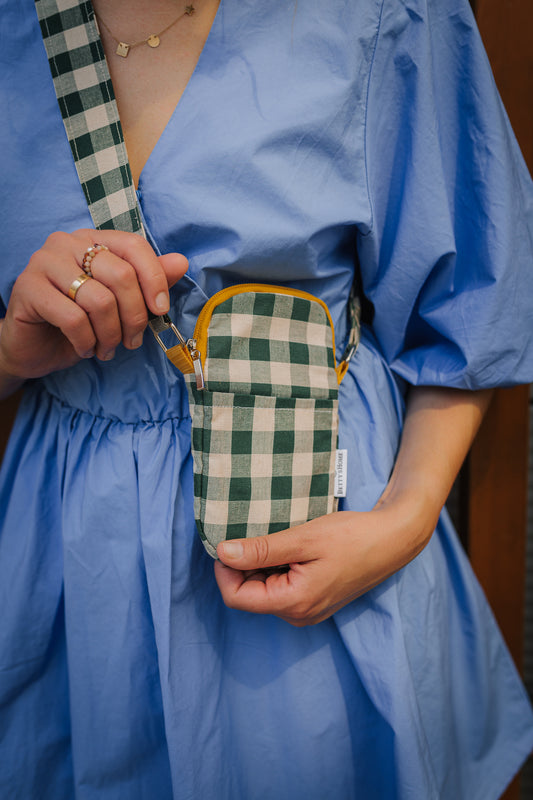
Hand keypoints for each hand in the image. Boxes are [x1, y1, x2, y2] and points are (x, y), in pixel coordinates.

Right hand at [0, 229, 187, 380]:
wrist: (34, 348)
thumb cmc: (80, 323)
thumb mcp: (120, 304)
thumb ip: (148, 281)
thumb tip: (181, 262)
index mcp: (93, 239)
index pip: (134, 246)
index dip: (154, 279)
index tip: (160, 310)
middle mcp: (67, 242)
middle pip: (121, 275)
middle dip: (134, 317)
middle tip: (131, 342)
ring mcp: (44, 262)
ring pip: (99, 300)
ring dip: (110, 334)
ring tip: (107, 348)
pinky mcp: (28, 288)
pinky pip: (73, 318)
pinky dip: (87, 341)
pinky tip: (86, 348)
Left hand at [215, 503, 430, 626]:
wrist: (392, 539)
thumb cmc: (351, 537)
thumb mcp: (303, 539)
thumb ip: (261, 550)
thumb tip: (223, 553)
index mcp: (294, 604)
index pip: (236, 598)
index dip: (225, 570)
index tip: (229, 541)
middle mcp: (298, 615)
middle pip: (248, 595)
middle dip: (243, 566)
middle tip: (255, 534)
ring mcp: (307, 610)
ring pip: (263, 591)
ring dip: (260, 565)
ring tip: (278, 539)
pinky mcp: (314, 601)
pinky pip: (280, 588)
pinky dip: (276, 568)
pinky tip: (290, 547)